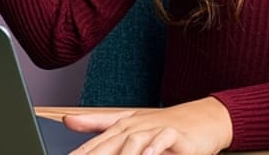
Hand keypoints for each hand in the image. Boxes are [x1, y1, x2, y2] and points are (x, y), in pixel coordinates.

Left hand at [63, 97, 232, 154]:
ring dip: (123, 154)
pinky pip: (162, 139)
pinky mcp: (175, 134)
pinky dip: (154, 147)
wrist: (202, 118)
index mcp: (121, 126)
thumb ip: (96, 123)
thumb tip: (66, 119)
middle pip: (109, 143)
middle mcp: (134, 127)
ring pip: (133, 141)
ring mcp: (154, 128)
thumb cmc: (164, 124)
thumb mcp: (129, 123)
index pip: (94, 146)